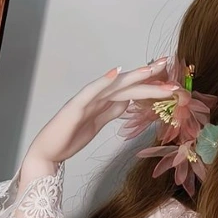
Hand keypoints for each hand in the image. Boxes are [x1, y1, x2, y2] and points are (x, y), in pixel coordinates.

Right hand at [24, 58, 178, 165]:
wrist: (47, 153)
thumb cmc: (69, 138)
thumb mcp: (97, 124)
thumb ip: (111, 112)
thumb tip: (128, 103)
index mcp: (102, 102)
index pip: (131, 89)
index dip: (149, 83)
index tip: (169, 78)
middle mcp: (95, 97)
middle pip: (127, 84)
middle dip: (148, 75)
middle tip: (168, 64)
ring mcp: (86, 100)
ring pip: (114, 85)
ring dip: (134, 76)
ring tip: (152, 69)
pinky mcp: (75, 107)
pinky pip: (92, 91)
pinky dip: (104, 81)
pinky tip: (117, 72)